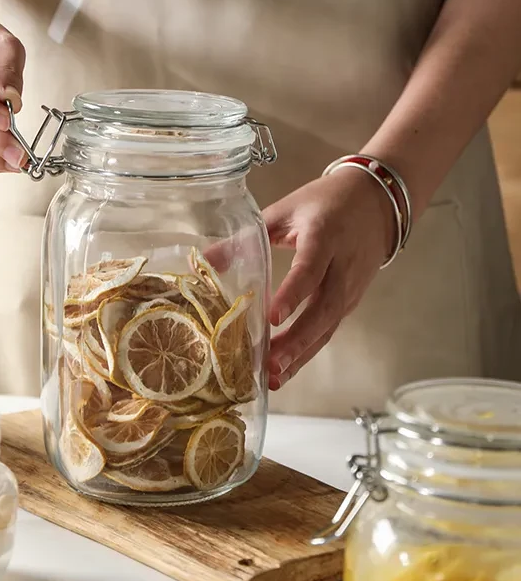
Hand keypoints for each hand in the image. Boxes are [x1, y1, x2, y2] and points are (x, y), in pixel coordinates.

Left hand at [264, 168, 396, 389]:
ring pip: (328, 327)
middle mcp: (343, 267)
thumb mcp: (285, 210)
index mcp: (325, 237)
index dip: (293, 293)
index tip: (273, 316)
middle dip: (297, 340)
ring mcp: (350, 289)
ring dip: (301, 354)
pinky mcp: (350, 303)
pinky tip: (285, 370)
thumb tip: (203, 260)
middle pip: (323, 309)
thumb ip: (248, 235)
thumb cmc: (326, 203)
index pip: (310, 269)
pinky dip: (308, 352)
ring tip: (273, 377)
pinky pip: (329, 330)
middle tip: (269, 364)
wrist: (377, 202)